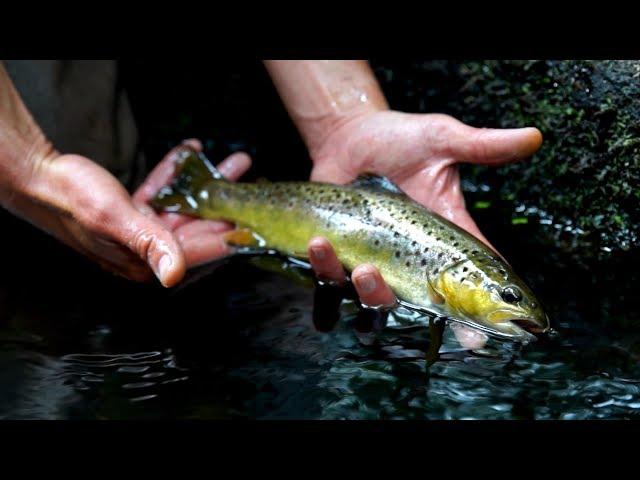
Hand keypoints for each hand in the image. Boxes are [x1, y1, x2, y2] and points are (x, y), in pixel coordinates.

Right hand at [0, 135, 248, 287]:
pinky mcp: (135, 213)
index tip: (253, 221)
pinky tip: (189, 155)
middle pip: (195, 227)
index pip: (196, 250)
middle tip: (247, 181)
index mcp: (143, 261)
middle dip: (222, 202)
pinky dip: (176, 176)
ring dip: (205, 183)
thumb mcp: (114, 217)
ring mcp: (141, 231)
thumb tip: (173, 273)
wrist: (39, 175)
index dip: (226, 234)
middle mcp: (145, 251)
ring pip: (183, 207)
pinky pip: (164, 195)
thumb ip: (148, 242)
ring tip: (230, 163)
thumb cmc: (69, 198)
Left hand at [306, 111, 541, 347]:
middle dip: (389, 298)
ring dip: (356, 288)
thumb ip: (482, 146)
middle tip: (374, 273)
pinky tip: (319, 242)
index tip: (479, 338)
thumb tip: (534, 136)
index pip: (467, 280)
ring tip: (341, 254)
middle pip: (410, 300)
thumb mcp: (441, 139)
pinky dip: (323, 267)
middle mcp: (409, 257)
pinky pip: (332, 277)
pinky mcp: (342, 253)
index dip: (477, 313)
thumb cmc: (399, 139)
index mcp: (441, 237)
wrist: (350, 135)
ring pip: (369, 298)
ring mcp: (374, 258)